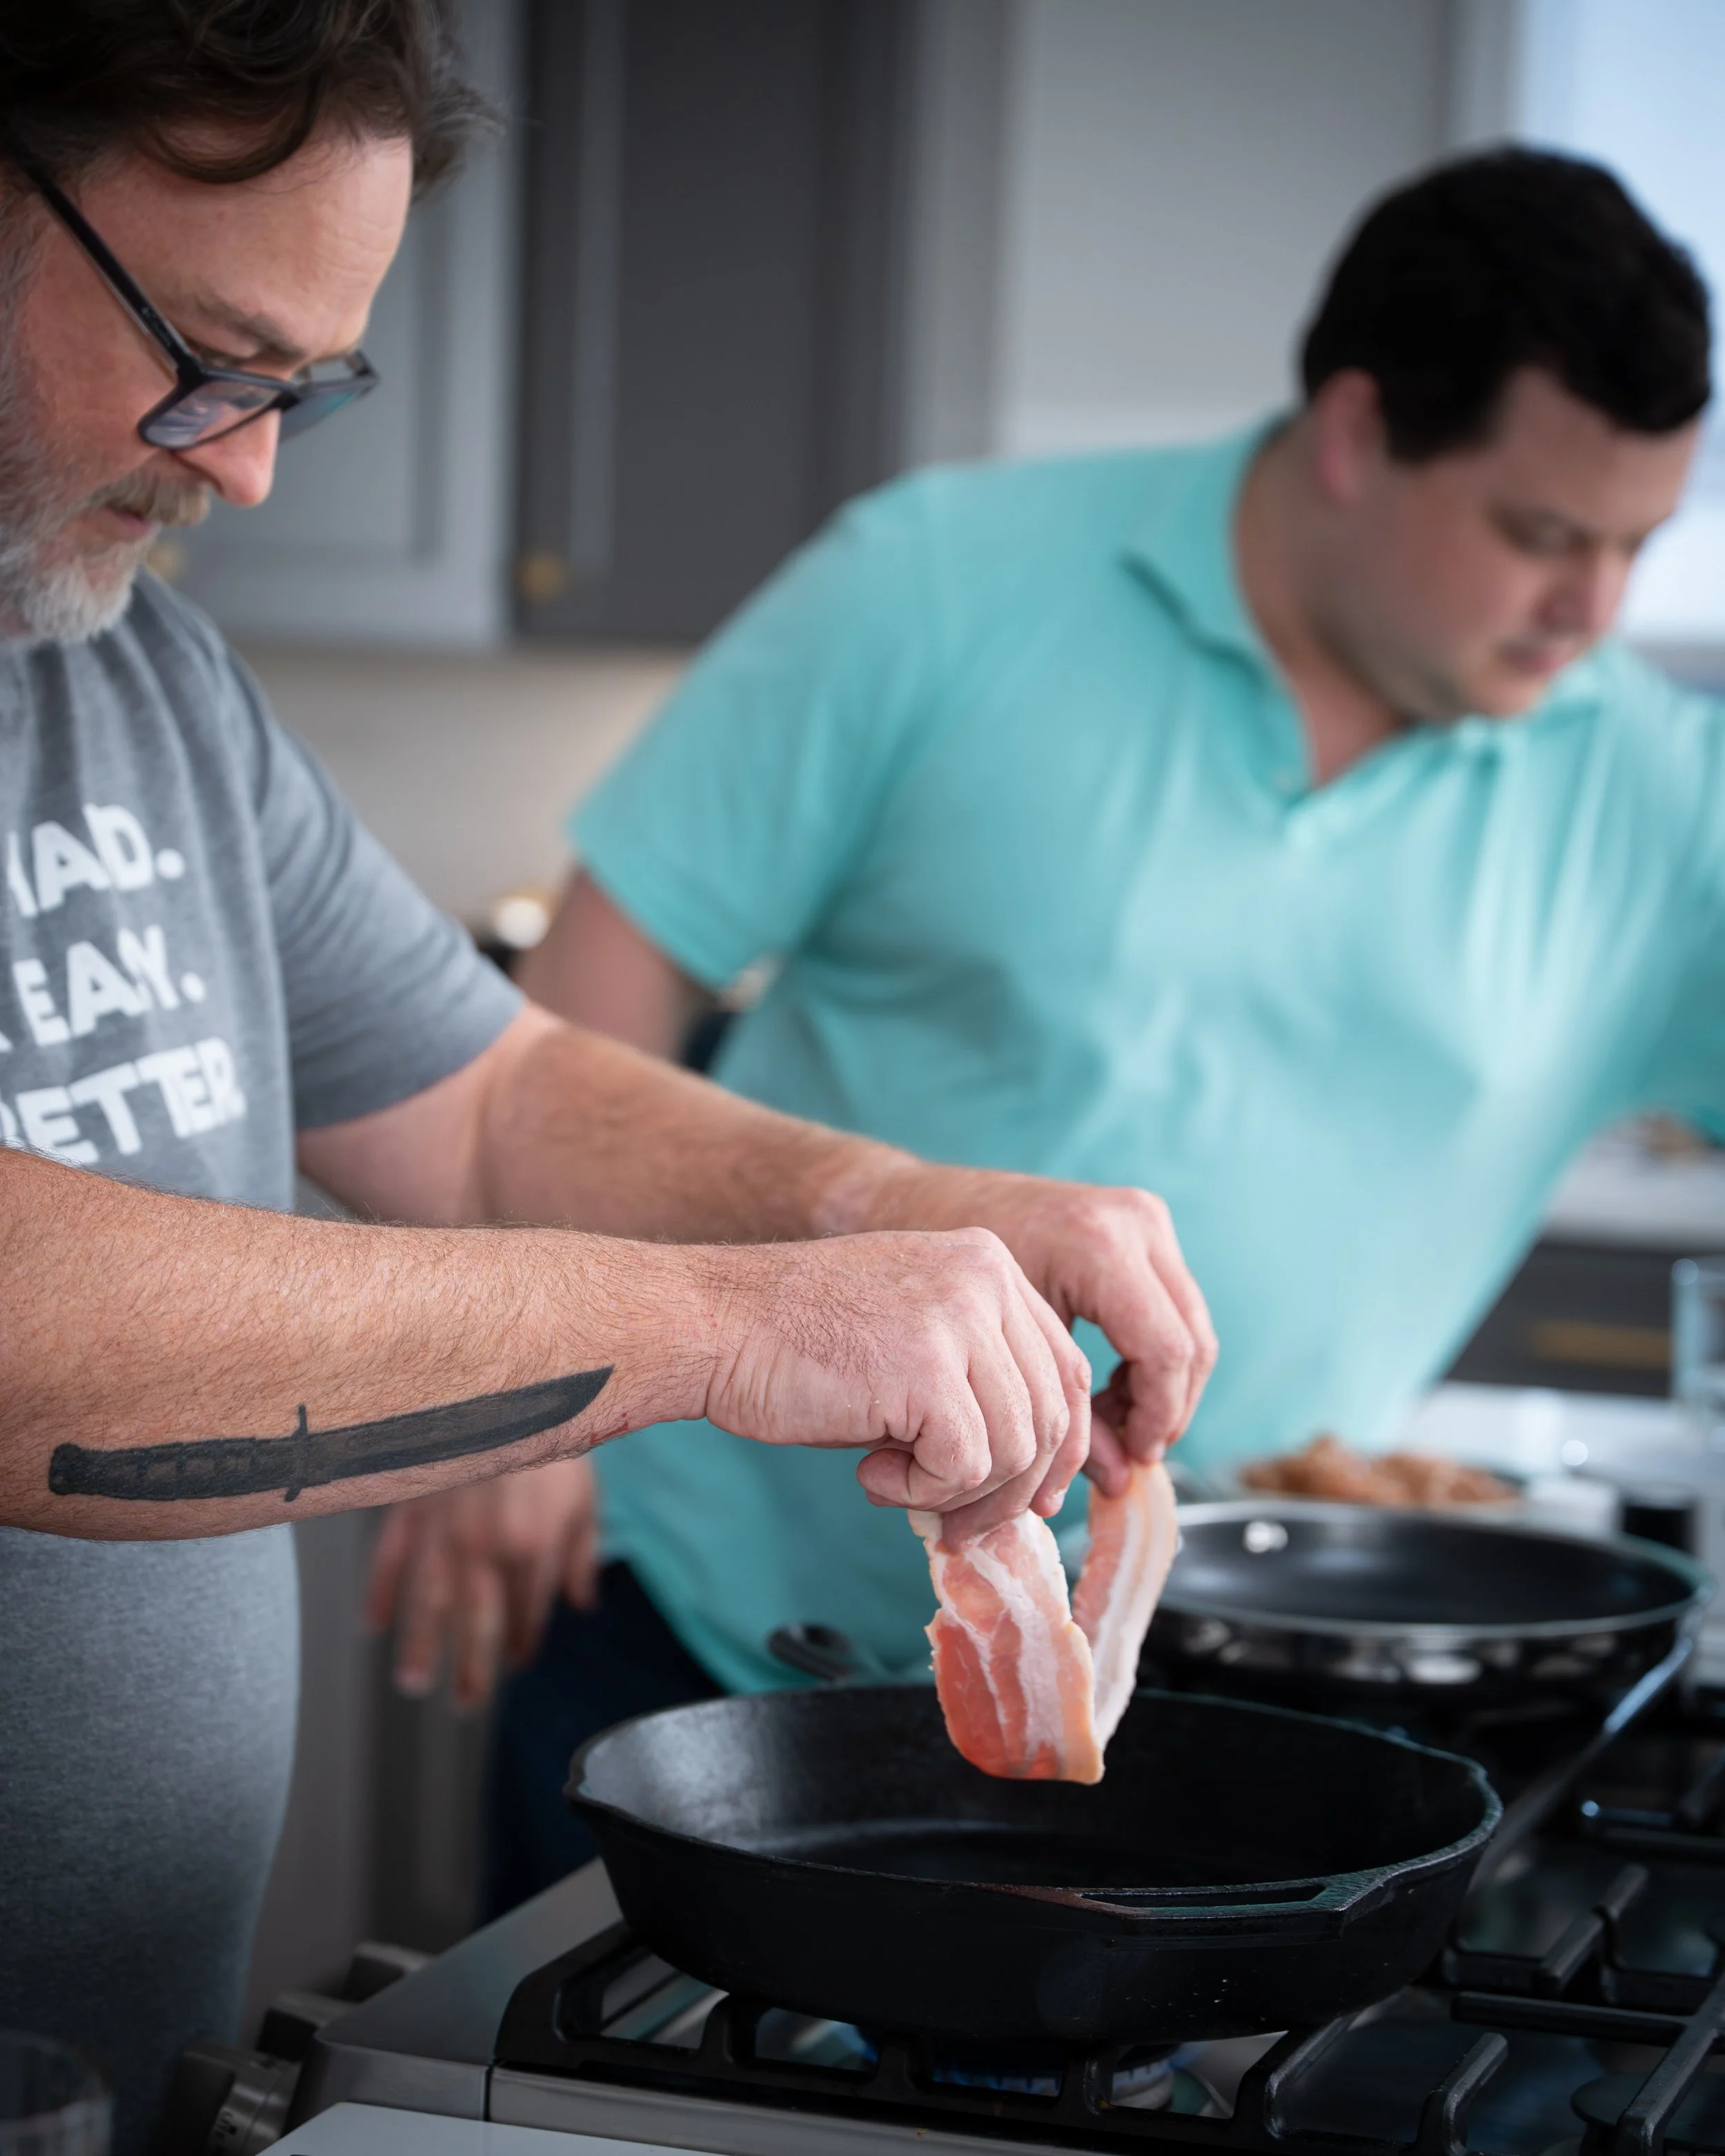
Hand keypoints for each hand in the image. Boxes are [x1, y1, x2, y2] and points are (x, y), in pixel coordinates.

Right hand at [364, 1456, 598, 1707]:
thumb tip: (582, 1603)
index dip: (524, 1644)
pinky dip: (377, 1592)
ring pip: (427, 1602)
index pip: (528, 1613)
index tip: (518, 1664)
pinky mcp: (411, 1506)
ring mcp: (443, 1530)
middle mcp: (485, 1548)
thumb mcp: (584, 1494)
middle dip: (471, 1670)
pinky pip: (388, 1558)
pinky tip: (372, 1624)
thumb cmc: (551, 1434)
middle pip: (476, 1623)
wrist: (506, 1383)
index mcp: (533, 1547)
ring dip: (419, 1647)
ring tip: (414, 1684)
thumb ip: (582, 1554)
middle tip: (464, 1705)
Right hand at [700, 1227, 1090, 1533]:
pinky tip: (870, 1476)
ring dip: (963, 1496)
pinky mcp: (929, 1367)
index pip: (1064, 1367)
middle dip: (1013, 1489)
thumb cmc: (796, 1344)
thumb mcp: (911, 1340)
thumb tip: (1033, 1482)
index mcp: (989, 1263)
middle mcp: (987, 1278)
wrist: (714, 1323)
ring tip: (898, 1490)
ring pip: (1017, 1447)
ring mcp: (960, 1318)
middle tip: (955, 1522)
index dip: (1055, 1447)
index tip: (1026, 1498)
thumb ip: (976, 1384)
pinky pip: (967, 1465)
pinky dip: (924, 1493)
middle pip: (1052, 1413)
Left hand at [856, 1168, 1216, 1494]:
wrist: (918, 1205)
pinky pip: (1172, 1306)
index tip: (1132, 1458)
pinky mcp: (1140, 1223)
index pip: (1166, 1352)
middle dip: (1167, 1408)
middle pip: (1192, 1341)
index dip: (1156, 1417)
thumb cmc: (946, 1281)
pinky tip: (1110, 1390)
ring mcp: (1142, 1217)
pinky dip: (1152, 1357)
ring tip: (1115, 1426)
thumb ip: (1065, 1419)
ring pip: (1191, 1326)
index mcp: (1098, 1246)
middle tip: (1132, 1451)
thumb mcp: (1006, 1353)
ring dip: (1162, 1387)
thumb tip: (1120, 1485)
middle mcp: (1132, 1222)